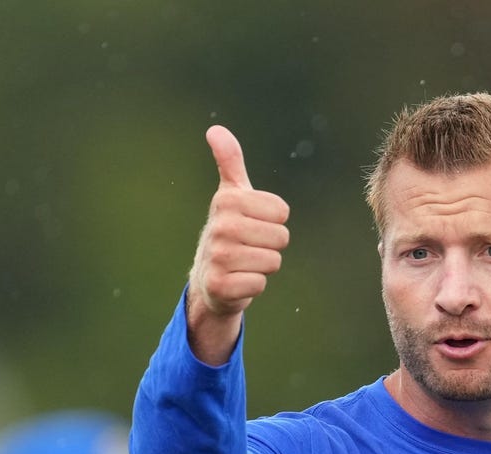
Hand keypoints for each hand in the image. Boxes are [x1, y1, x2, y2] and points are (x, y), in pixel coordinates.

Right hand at [186, 126, 289, 362]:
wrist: (208, 279)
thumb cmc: (230, 232)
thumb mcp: (230, 195)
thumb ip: (230, 162)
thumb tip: (215, 129)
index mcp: (227, 201)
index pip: (282, 212)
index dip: (273, 222)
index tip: (253, 225)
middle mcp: (220, 226)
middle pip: (281, 237)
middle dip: (271, 246)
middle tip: (249, 248)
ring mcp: (218, 257)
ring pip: (273, 261)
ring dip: (263, 266)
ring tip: (244, 264)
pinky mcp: (220, 286)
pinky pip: (260, 284)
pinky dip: (254, 286)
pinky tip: (238, 281)